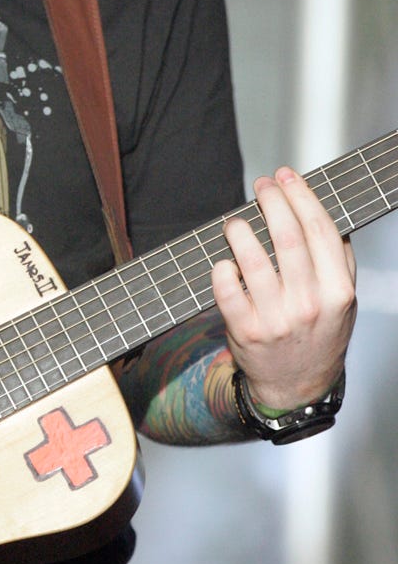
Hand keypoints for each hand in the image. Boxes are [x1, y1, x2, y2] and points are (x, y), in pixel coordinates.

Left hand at [212, 167, 355, 411]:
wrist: (296, 387)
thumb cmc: (318, 335)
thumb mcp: (341, 302)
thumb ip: (338, 262)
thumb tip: (323, 214)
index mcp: (337, 291)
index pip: (320, 230)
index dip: (301, 196)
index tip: (286, 176)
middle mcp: (308, 304)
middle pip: (287, 237)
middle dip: (272, 201)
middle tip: (262, 186)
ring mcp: (275, 319)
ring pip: (253, 259)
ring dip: (241, 230)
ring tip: (236, 222)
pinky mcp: (245, 331)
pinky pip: (226, 290)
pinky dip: (222, 269)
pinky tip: (224, 260)